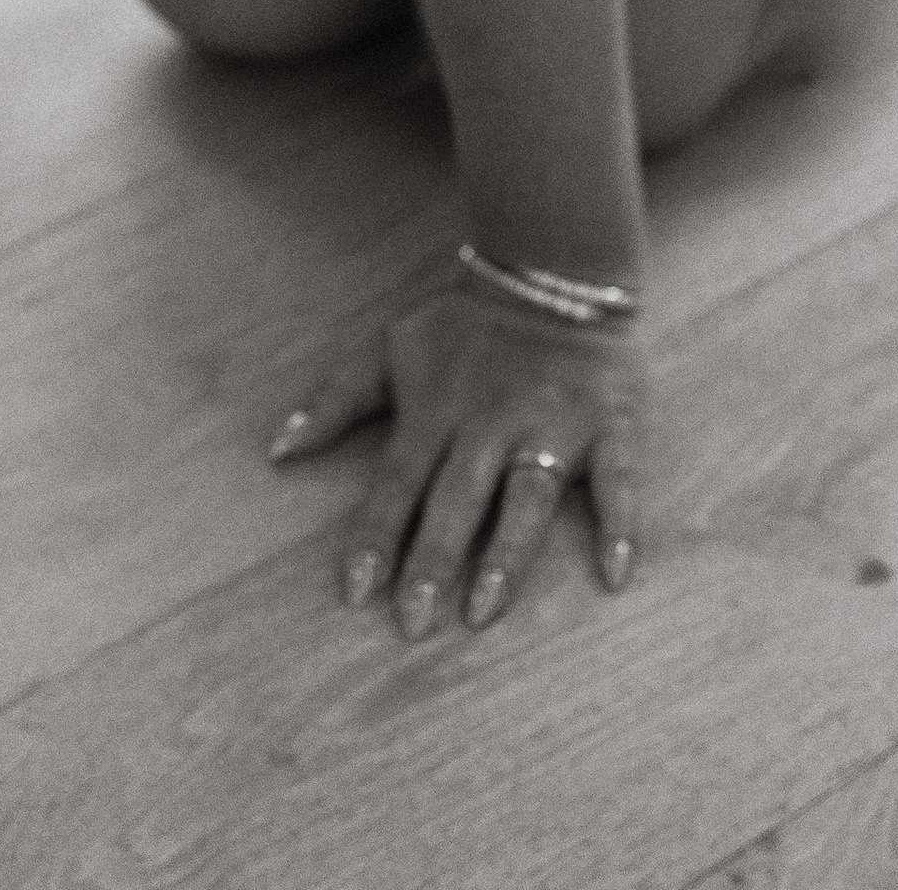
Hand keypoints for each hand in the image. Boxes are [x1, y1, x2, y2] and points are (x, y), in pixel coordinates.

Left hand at [270, 280, 642, 636]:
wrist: (552, 272)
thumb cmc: (464, 327)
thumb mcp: (390, 350)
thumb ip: (335, 400)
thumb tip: (277, 450)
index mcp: (436, 412)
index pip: (397, 483)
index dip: (375, 537)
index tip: (354, 594)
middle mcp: (490, 424)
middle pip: (455, 500)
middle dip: (431, 561)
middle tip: (413, 626)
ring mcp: (553, 426)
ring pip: (527, 497)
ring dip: (505, 554)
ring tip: (484, 611)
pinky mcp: (611, 426)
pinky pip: (619, 481)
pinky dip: (621, 525)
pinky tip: (615, 574)